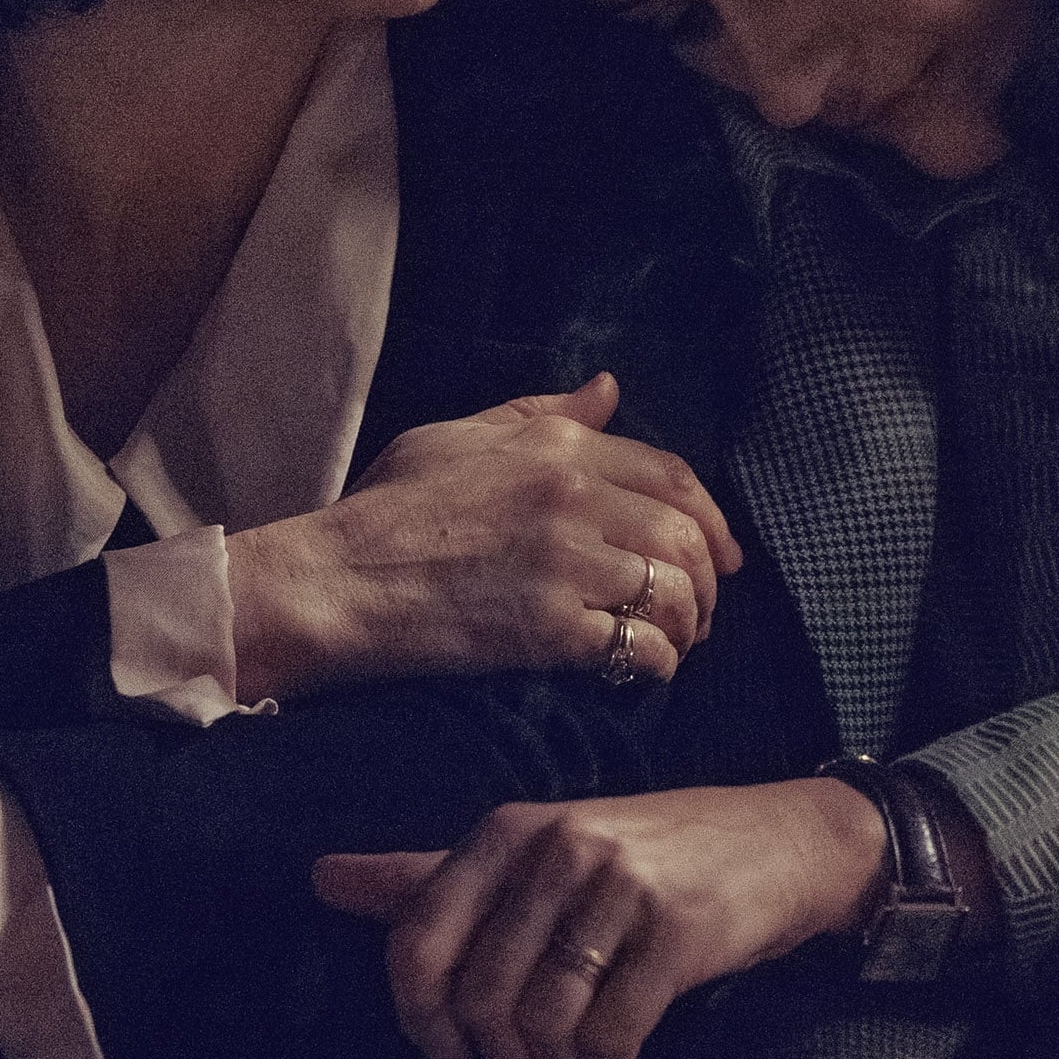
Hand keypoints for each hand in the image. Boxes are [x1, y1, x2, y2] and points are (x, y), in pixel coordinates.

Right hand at [232, 374, 739, 699]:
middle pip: (686, 536)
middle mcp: (572, 497)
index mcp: (556, 447)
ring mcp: (564, 563)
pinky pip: (638, 646)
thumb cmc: (387, 509)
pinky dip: (657, 663)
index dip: (712, 518)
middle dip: (709, 579)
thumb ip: (542, 413)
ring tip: (676, 643)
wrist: (338, 582)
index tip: (721, 553)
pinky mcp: (549, 628)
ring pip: (673, 592)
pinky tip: (645, 670)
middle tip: (703, 609)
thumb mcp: (461, 436)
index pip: (673, 475)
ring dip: (689, 625)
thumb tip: (608, 388)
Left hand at [311, 780, 887, 1058]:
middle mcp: (555, 849)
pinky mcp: (678, 932)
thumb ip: (428, 876)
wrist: (784, 840)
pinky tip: (626, 1034)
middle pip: (478, 1002)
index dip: (421, 1021)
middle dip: (500, 1055)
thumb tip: (319, 878)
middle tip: (535, 1052)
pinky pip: (610, 1038)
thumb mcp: (532, 849)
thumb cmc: (645, 853)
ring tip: (582, 1041)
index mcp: (505, 830)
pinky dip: (610, 1058)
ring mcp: (619, 887)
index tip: (452, 1048)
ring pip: (541, 1026)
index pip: (415, 947)